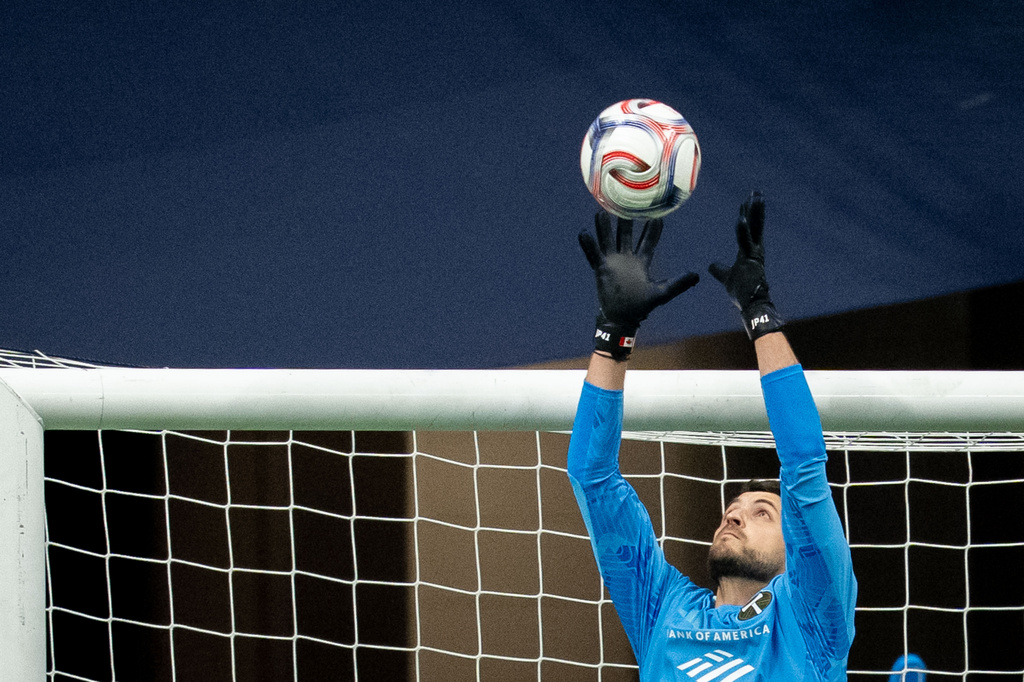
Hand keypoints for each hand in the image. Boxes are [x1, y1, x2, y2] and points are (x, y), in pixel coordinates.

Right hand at [579, 211, 698, 357]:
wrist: (622, 318)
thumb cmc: (641, 306)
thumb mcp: (662, 293)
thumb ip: (678, 284)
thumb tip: (697, 276)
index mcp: (641, 262)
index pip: (648, 242)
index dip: (652, 230)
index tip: (657, 215)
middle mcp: (626, 259)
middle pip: (626, 236)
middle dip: (626, 221)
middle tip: (627, 203)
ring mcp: (612, 263)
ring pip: (608, 241)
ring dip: (604, 228)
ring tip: (601, 212)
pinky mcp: (601, 269)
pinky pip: (593, 254)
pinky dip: (588, 245)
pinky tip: (584, 232)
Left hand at [708, 191, 783, 339]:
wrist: (751, 305)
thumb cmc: (742, 292)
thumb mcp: (727, 278)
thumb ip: (719, 270)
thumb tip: (710, 266)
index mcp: (749, 251)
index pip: (749, 229)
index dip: (747, 215)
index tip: (747, 201)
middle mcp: (754, 250)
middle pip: (755, 224)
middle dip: (755, 208)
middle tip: (757, 191)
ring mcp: (754, 253)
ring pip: (754, 228)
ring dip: (754, 212)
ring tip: (755, 196)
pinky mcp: (751, 260)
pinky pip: (746, 242)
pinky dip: (742, 230)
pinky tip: (740, 218)